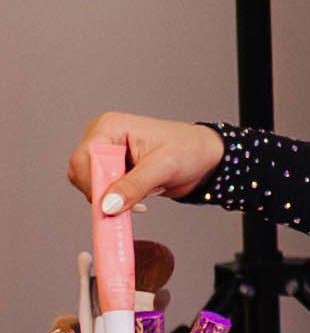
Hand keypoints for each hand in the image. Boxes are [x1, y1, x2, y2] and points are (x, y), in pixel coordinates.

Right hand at [70, 115, 220, 211]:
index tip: (108, 204)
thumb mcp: (164, 167)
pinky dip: (116, 202)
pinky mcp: (114, 170)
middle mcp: (103, 139)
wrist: (204, 157)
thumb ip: (134, 185)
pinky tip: (138, 201)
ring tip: (139, 199)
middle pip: (82, 174)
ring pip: (90, 186)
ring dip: (111, 200)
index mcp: (110, 127)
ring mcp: (107, 155)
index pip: (83, 158)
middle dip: (103, 194)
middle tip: (125, 205)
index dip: (93, 183)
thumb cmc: (189, 149)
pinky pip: (102, 192)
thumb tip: (109, 204)